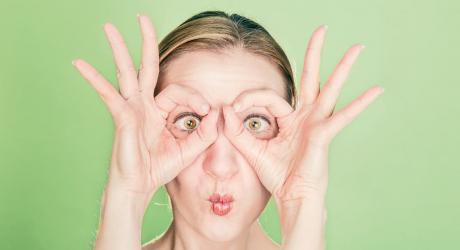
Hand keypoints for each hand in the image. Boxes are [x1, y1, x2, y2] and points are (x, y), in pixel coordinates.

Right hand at [72, 15, 217, 197]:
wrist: (139, 187)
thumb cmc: (160, 168)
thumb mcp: (189, 149)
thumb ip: (205, 133)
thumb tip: (218, 112)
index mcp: (160, 110)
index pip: (178, 90)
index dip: (195, 97)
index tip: (207, 112)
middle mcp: (145, 104)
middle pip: (146, 66)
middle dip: (146, 42)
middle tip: (142, 17)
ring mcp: (131, 109)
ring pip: (126, 72)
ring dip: (119, 49)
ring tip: (109, 27)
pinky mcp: (121, 117)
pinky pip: (108, 94)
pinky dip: (94, 79)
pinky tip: (80, 64)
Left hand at [222, 25, 383, 203]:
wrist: (291, 197)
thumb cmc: (276, 175)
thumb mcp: (251, 149)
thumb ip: (237, 130)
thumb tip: (224, 109)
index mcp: (289, 119)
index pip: (269, 97)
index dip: (249, 98)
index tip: (232, 108)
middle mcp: (306, 116)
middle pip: (310, 78)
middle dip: (314, 54)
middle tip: (321, 29)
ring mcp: (317, 123)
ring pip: (330, 89)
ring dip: (343, 67)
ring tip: (357, 47)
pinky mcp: (324, 134)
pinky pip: (343, 116)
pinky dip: (360, 104)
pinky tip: (377, 90)